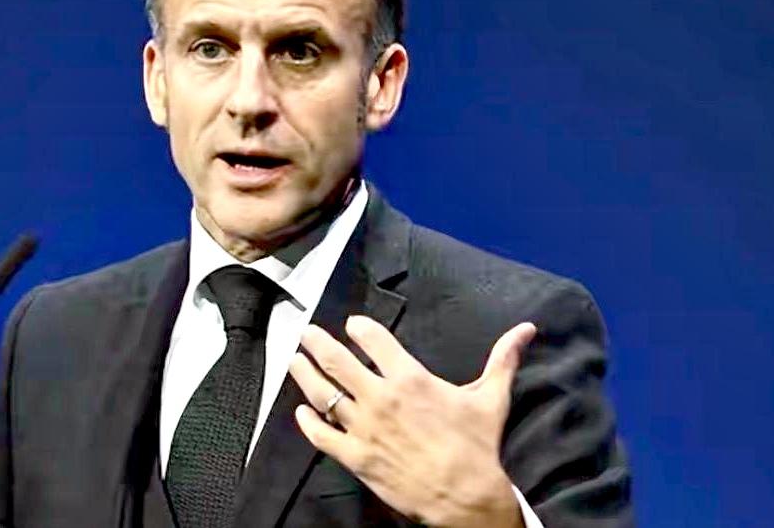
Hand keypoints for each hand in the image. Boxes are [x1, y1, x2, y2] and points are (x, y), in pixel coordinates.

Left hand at [288, 315, 535, 527]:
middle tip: (307, 332)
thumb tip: (528, 328)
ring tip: (294, 360)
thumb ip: (503, 358)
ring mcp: (365, 428)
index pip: (374, 339)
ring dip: (304, 374)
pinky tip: (301, 413)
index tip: (353, 324)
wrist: (466, 498)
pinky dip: (308, 423)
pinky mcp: (357, 457)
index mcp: (410, 378)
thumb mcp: (491, 397)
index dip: (360, 328)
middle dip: (318, 342)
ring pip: (323, 394)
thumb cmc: (477, 445)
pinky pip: (322, 436)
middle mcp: (381, 398)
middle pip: (337, 361)